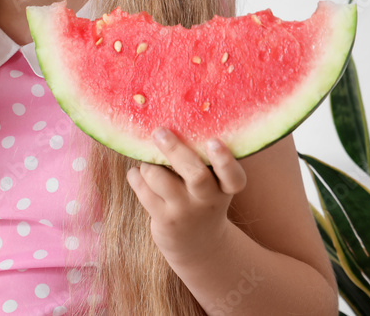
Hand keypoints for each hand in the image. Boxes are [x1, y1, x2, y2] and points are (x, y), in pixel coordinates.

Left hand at [125, 129, 246, 264]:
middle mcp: (207, 200)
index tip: (214, 142)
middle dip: (175, 151)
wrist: (198, 244)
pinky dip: (136, 176)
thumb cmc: (202, 198)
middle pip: (195, 174)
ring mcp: (185, 212)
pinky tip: (138, 175)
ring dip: (148, 164)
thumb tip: (169, 124)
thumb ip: (200, 160)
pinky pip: (143, 190)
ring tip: (148, 163)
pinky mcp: (164, 220)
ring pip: (158, 178)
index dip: (224, 160)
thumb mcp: (213, 184)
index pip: (233, 176)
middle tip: (160, 132)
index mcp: (224, 187)